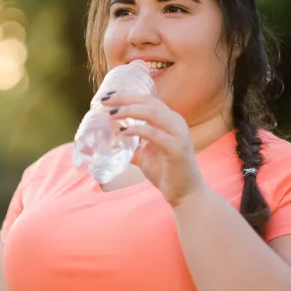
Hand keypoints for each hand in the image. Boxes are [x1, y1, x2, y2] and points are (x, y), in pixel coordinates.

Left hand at [101, 92, 205, 206]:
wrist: (186, 194)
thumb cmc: (166, 172)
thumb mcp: (144, 154)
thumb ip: (131, 145)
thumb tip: (110, 141)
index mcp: (169, 120)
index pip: (147, 100)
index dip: (126, 95)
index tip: (106, 97)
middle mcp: (176, 122)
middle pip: (148, 102)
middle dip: (124, 98)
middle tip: (104, 101)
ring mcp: (179, 134)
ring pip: (152, 112)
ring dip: (129, 110)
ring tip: (111, 113)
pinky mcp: (177, 149)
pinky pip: (154, 134)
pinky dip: (137, 130)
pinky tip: (123, 132)